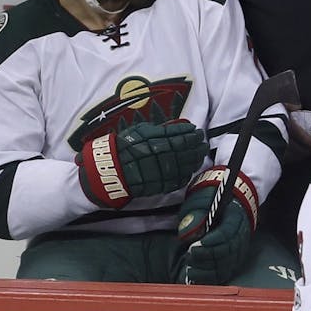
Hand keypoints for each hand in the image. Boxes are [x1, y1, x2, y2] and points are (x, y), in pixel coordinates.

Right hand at [77, 120, 206, 208]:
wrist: (108, 171)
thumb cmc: (122, 148)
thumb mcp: (138, 132)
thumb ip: (159, 129)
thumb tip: (179, 125)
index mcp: (152, 140)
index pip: (178, 135)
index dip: (190, 133)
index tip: (197, 130)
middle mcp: (158, 154)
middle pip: (185, 149)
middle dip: (197, 144)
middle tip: (203, 140)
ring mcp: (160, 170)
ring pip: (185, 164)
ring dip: (196, 157)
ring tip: (201, 152)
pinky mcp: (159, 185)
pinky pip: (179, 178)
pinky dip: (187, 172)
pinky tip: (192, 167)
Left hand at [175, 167, 258, 284]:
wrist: (227, 205)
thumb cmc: (211, 203)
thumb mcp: (202, 203)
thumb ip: (195, 217)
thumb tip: (188, 235)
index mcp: (236, 217)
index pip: (227, 233)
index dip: (210, 242)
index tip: (193, 246)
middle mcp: (241, 236)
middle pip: (227, 251)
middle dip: (206, 255)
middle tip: (190, 254)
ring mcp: (239, 250)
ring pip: (226, 265)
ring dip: (207, 269)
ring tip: (190, 267)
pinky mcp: (233, 261)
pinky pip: (224, 273)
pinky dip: (210, 278)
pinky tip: (195, 276)